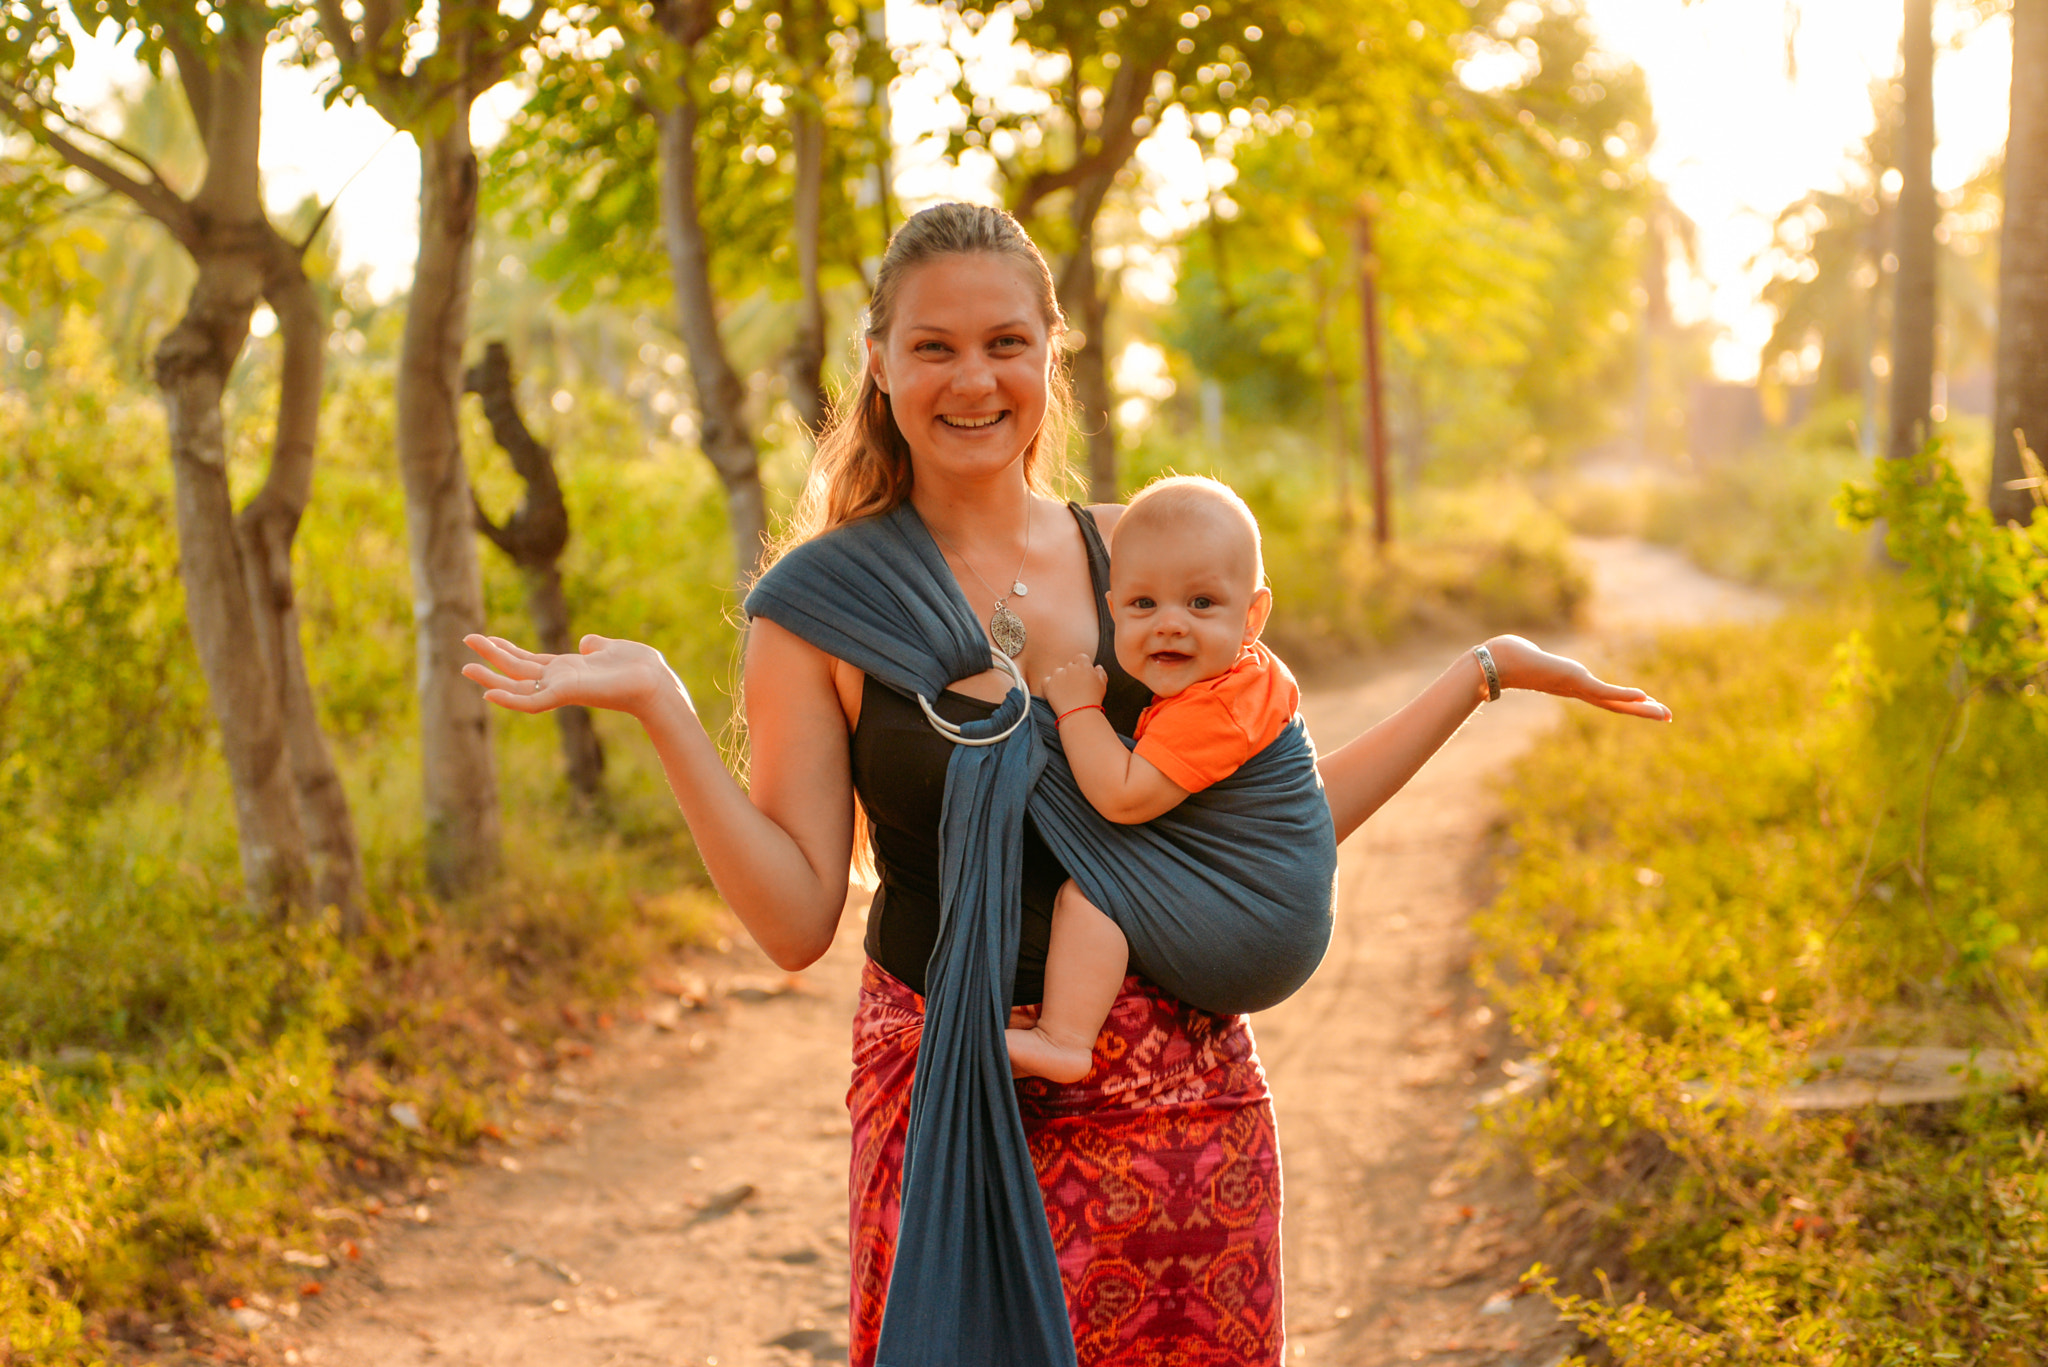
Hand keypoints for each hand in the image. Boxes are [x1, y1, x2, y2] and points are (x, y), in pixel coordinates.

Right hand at [462, 633, 688, 718]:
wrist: (657, 682)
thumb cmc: (640, 668)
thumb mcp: (612, 649)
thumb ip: (597, 646)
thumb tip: (588, 642)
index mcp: (569, 669)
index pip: (531, 662)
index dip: (508, 651)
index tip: (487, 641)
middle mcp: (560, 680)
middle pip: (517, 671)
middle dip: (492, 658)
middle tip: (465, 641)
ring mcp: (561, 689)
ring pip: (517, 685)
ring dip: (491, 677)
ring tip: (465, 667)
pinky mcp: (566, 695)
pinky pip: (532, 702)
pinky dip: (511, 700)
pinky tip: (488, 694)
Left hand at [1041, 653, 1107, 714]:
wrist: (1080, 714)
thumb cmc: (1094, 700)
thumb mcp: (1103, 685)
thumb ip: (1101, 673)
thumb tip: (1097, 667)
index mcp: (1083, 665)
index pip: (1081, 657)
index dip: (1082, 665)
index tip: (1083, 675)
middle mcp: (1069, 667)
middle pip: (1069, 665)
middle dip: (1072, 673)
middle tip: (1075, 687)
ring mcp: (1057, 675)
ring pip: (1057, 672)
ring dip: (1060, 678)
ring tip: (1066, 692)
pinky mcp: (1048, 685)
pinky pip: (1046, 681)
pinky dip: (1049, 685)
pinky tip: (1056, 693)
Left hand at [1484, 634, 1671, 721]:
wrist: (1496, 662)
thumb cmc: (1508, 657)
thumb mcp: (1529, 657)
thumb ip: (1533, 658)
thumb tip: (1524, 653)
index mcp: (1570, 685)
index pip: (1604, 697)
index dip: (1625, 702)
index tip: (1645, 704)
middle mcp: (1576, 689)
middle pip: (1615, 704)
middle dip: (1641, 710)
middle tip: (1667, 717)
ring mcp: (1576, 687)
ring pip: (1614, 702)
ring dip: (1641, 708)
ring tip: (1663, 713)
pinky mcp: (1574, 681)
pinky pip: (1604, 692)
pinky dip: (1623, 696)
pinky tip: (1643, 697)